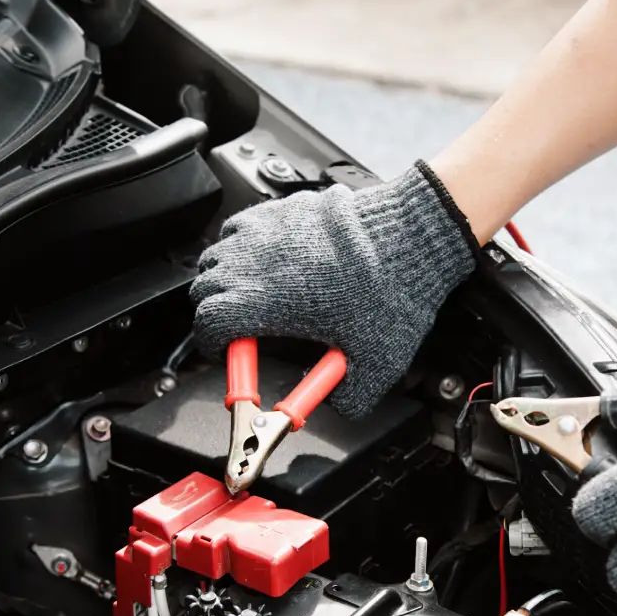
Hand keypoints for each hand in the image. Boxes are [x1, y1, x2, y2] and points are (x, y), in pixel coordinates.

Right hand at [190, 162, 475, 417]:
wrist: (412, 237)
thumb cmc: (392, 290)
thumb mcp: (376, 364)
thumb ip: (350, 397)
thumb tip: (337, 406)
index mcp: (267, 302)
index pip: (208, 323)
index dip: (212, 345)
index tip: (226, 354)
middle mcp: (255, 261)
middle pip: (204, 289)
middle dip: (213, 313)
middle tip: (237, 330)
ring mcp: (266, 230)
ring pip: (217, 255)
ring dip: (223, 279)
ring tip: (248, 295)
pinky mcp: (281, 209)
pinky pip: (240, 227)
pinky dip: (240, 246)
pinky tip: (266, 260)